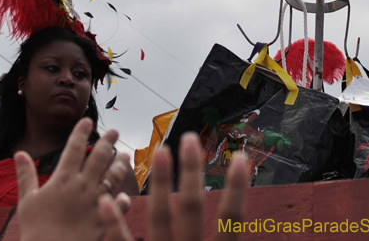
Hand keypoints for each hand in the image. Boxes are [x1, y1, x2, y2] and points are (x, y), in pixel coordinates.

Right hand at [15, 118, 129, 240]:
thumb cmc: (35, 229)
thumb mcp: (26, 200)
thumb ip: (25, 175)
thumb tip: (19, 154)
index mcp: (63, 179)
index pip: (74, 148)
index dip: (81, 132)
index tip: (87, 121)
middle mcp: (82, 186)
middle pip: (99, 157)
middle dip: (108, 141)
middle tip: (114, 131)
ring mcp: (96, 201)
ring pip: (113, 176)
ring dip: (120, 163)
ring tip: (124, 155)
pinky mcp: (104, 219)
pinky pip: (120, 205)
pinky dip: (124, 198)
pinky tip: (125, 194)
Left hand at [98, 132, 247, 240]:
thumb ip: (227, 238)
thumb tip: (262, 231)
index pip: (231, 220)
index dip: (237, 189)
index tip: (241, 157)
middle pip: (192, 209)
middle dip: (191, 172)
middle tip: (189, 138)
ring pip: (160, 219)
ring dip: (159, 184)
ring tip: (160, 153)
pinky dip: (114, 224)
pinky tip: (105, 201)